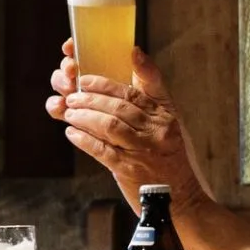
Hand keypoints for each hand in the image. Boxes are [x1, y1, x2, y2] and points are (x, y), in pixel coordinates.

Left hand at [49, 45, 208, 210]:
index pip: (132, 93)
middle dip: (89, 100)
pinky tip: (73, 133)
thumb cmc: (170, 156)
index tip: (86, 80)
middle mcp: (155, 132)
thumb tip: (134, 52)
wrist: (179, 196)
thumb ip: (150, 90)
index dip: (105, 84)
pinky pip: (101, 150)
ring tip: (70, 113)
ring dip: (84, 117)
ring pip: (108, 126)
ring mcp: (142, 151)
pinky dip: (83, 139)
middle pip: (118, 108)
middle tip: (72, 97)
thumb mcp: (169, 120)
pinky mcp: (128, 170)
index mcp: (164, 117)